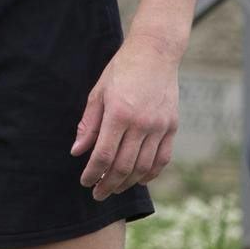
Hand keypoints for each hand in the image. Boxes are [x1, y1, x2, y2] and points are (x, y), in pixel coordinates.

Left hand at [71, 33, 181, 200]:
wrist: (154, 54)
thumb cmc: (120, 71)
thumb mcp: (98, 93)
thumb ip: (88, 125)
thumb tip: (77, 152)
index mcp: (119, 113)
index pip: (103, 154)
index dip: (92, 172)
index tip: (84, 182)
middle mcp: (142, 124)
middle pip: (123, 165)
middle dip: (108, 184)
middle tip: (97, 194)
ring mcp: (160, 127)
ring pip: (143, 166)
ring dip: (127, 182)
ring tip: (114, 188)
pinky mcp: (172, 127)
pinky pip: (162, 158)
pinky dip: (150, 173)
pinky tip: (139, 179)